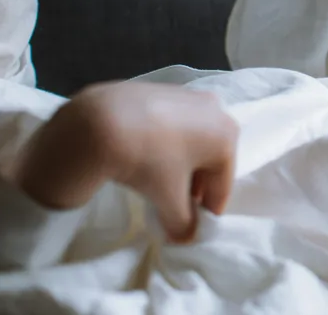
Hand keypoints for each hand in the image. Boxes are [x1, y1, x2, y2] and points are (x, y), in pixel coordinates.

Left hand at [11, 82, 237, 242]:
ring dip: (178, 165)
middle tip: (173, 207)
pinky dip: (162, 144)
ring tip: (155, 183)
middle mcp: (215, 109)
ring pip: (189, 140)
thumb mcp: (168, 201)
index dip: (208, 211)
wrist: (100, 121)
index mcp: (226, 135)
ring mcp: (187, 96)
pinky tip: (142, 156)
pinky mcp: (160, 90)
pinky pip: (170, 125)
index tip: (192, 227)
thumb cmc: (149, 161)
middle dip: (193, 186)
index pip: (223, 185)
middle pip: (208, 160)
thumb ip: (183, 224)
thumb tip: (185, 237)